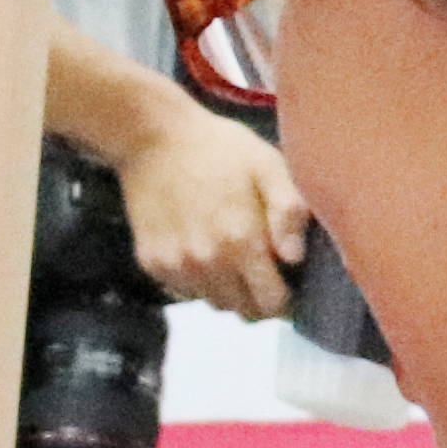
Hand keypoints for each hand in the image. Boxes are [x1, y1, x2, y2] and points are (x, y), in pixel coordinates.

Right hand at [111, 102, 307, 320]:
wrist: (152, 137)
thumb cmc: (218, 149)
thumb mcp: (268, 165)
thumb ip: (288, 211)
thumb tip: (295, 257)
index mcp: (240, 242)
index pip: (271, 304)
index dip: (285, 298)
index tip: (286, 281)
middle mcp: (205, 262)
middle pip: (242, 311)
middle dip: (258, 297)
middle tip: (261, 268)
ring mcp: (174, 265)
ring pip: (213, 303)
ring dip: (228, 290)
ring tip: (231, 255)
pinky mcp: (151, 261)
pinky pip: (184, 291)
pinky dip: (198, 280)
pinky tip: (201, 247)